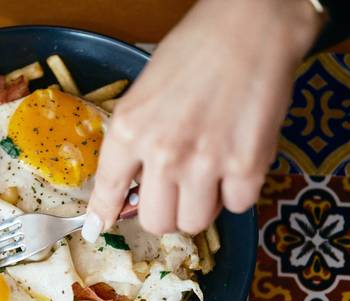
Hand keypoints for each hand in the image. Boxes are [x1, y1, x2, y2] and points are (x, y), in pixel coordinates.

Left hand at [82, 0, 322, 239]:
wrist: (251, 26)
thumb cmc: (195, 50)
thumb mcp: (145, 93)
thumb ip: (136, 140)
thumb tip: (134, 184)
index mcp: (130, 130)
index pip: (109, 188)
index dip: (103, 213)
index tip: (98, 227)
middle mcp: (163, 153)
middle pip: (156, 222)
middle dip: (165, 211)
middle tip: (176, 192)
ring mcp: (205, 163)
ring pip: (194, 223)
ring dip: (201, 206)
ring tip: (210, 175)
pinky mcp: (247, 166)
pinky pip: (237, 206)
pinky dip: (238, 192)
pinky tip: (238, 162)